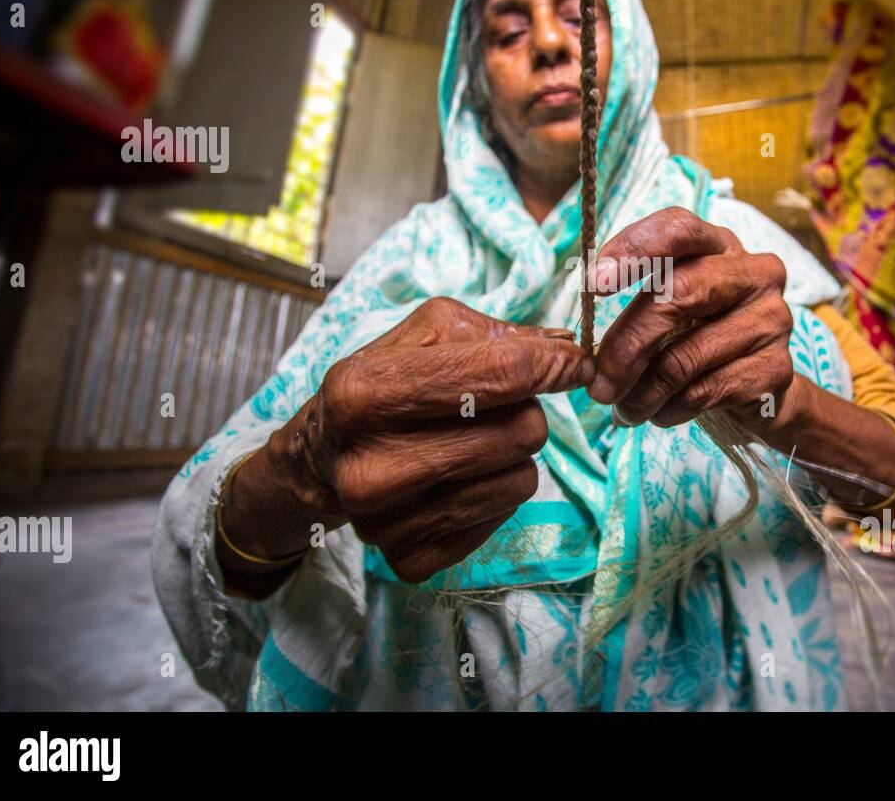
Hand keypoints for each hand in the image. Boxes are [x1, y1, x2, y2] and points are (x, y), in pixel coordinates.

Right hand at [221, 297, 593, 587]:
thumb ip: (497, 335)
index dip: (553, 365)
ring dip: (512, 454)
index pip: (501, 374)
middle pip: (522, 432)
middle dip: (524, 411)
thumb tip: (567, 349)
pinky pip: (502, 519)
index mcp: (363, 392)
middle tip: (492, 408)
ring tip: (473, 441)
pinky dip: (494, 493)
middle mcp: (369, 465)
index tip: (574, 363)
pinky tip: (460, 477)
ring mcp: (385, 522)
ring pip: (521, 480)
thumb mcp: (421, 336)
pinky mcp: (408, 559)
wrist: (319, 460)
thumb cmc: (379, 386)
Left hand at [585, 207, 795, 436]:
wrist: (759, 387)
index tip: (593, 282)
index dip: (633, 250)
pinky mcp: (775, 368)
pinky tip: (659, 414)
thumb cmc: (701, 338)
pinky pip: (701, 392)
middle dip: (626, 344)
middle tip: (597, 384)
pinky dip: (667, 410)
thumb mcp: (671, 308)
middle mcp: (754, 274)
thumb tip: (587, 339)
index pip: (678, 229)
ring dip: (640, 393)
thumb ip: (638, 305)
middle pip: (677, 294)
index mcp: (720, 245)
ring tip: (622, 410)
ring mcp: (771, 320)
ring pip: (683, 356)